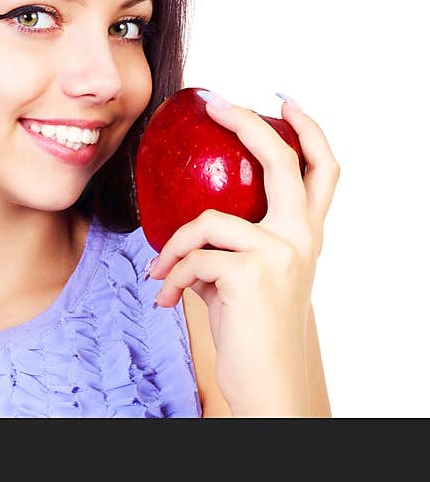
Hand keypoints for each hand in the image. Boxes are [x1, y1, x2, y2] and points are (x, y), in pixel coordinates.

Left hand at [147, 92, 339, 414]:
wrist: (267, 382)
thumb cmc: (250, 326)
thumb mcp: (246, 276)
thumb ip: (227, 243)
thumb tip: (181, 226)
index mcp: (304, 234)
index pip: (321, 170)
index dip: (309, 130)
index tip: (284, 99)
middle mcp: (301, 238)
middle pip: (282, 161)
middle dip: (247, 123)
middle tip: (216, 102)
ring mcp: (279, 254)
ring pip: (208, 221)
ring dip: (171, 248)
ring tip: (158, 273)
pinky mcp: (250, 274)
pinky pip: (190, 258)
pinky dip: (169, 277)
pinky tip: (165, 299)